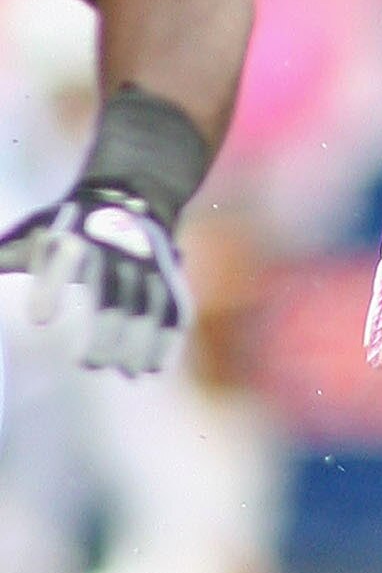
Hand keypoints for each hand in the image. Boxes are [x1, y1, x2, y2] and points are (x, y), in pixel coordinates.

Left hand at [0, 188, 191, 374]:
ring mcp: (146, 262)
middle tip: (91, 363)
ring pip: (147, 302)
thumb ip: (10, 257)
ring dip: (140, 339)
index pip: (64, 257)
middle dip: (106, 328)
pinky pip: (173, 307)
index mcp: (76, 234)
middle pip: (113, 290)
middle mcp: (115, 247)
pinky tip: (154, 366)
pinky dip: (166, 338)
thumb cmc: (70, 227)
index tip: (39, 320)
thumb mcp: (38, 232)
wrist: (126, 200)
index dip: (51, 286)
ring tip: (128, 372)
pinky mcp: (167, 275)